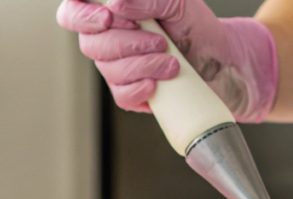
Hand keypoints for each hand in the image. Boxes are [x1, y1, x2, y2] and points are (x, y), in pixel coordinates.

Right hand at [56, 0, 277, 122]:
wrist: (220, 60)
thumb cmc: (195, 25)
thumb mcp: (177, 0)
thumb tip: (115, 4)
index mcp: (110, 10)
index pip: (71, 11)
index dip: (81, 16)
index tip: (108, 18)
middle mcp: (107, 37)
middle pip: (91, 44)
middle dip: (127, 44)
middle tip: (159, 41)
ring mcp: (117, 67)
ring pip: (108, 71)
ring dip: (142, 66)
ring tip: (171, 62)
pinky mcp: (130, 92)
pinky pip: (121, 95)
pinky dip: (140, 89)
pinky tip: (157, 84)